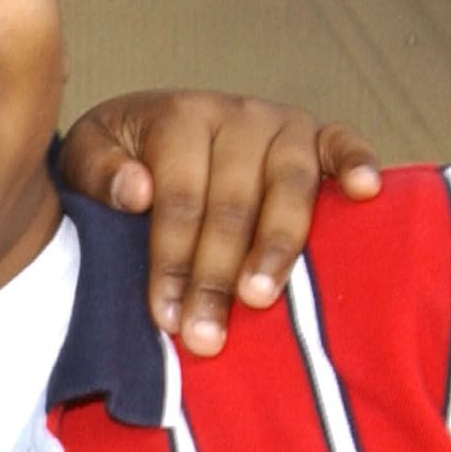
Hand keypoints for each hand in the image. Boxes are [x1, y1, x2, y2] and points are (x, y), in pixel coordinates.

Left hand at [58, 91, 381, 355]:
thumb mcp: (84, 156)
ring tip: (261, 297)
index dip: (172, 261)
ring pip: (289, 187)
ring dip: (277, 247)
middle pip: (233, 204)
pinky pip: (344, 143)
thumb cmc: (120, 157)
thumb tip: (136, 193)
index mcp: (177, 117)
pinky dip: (358, 163)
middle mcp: (235, 115)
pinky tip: (365, 194)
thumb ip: (97, 171)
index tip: (167, 317)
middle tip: (207, 336)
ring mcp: (281, 123)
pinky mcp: (317, 133)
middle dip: (217, 276)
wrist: (151, 126)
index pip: (179, 199)